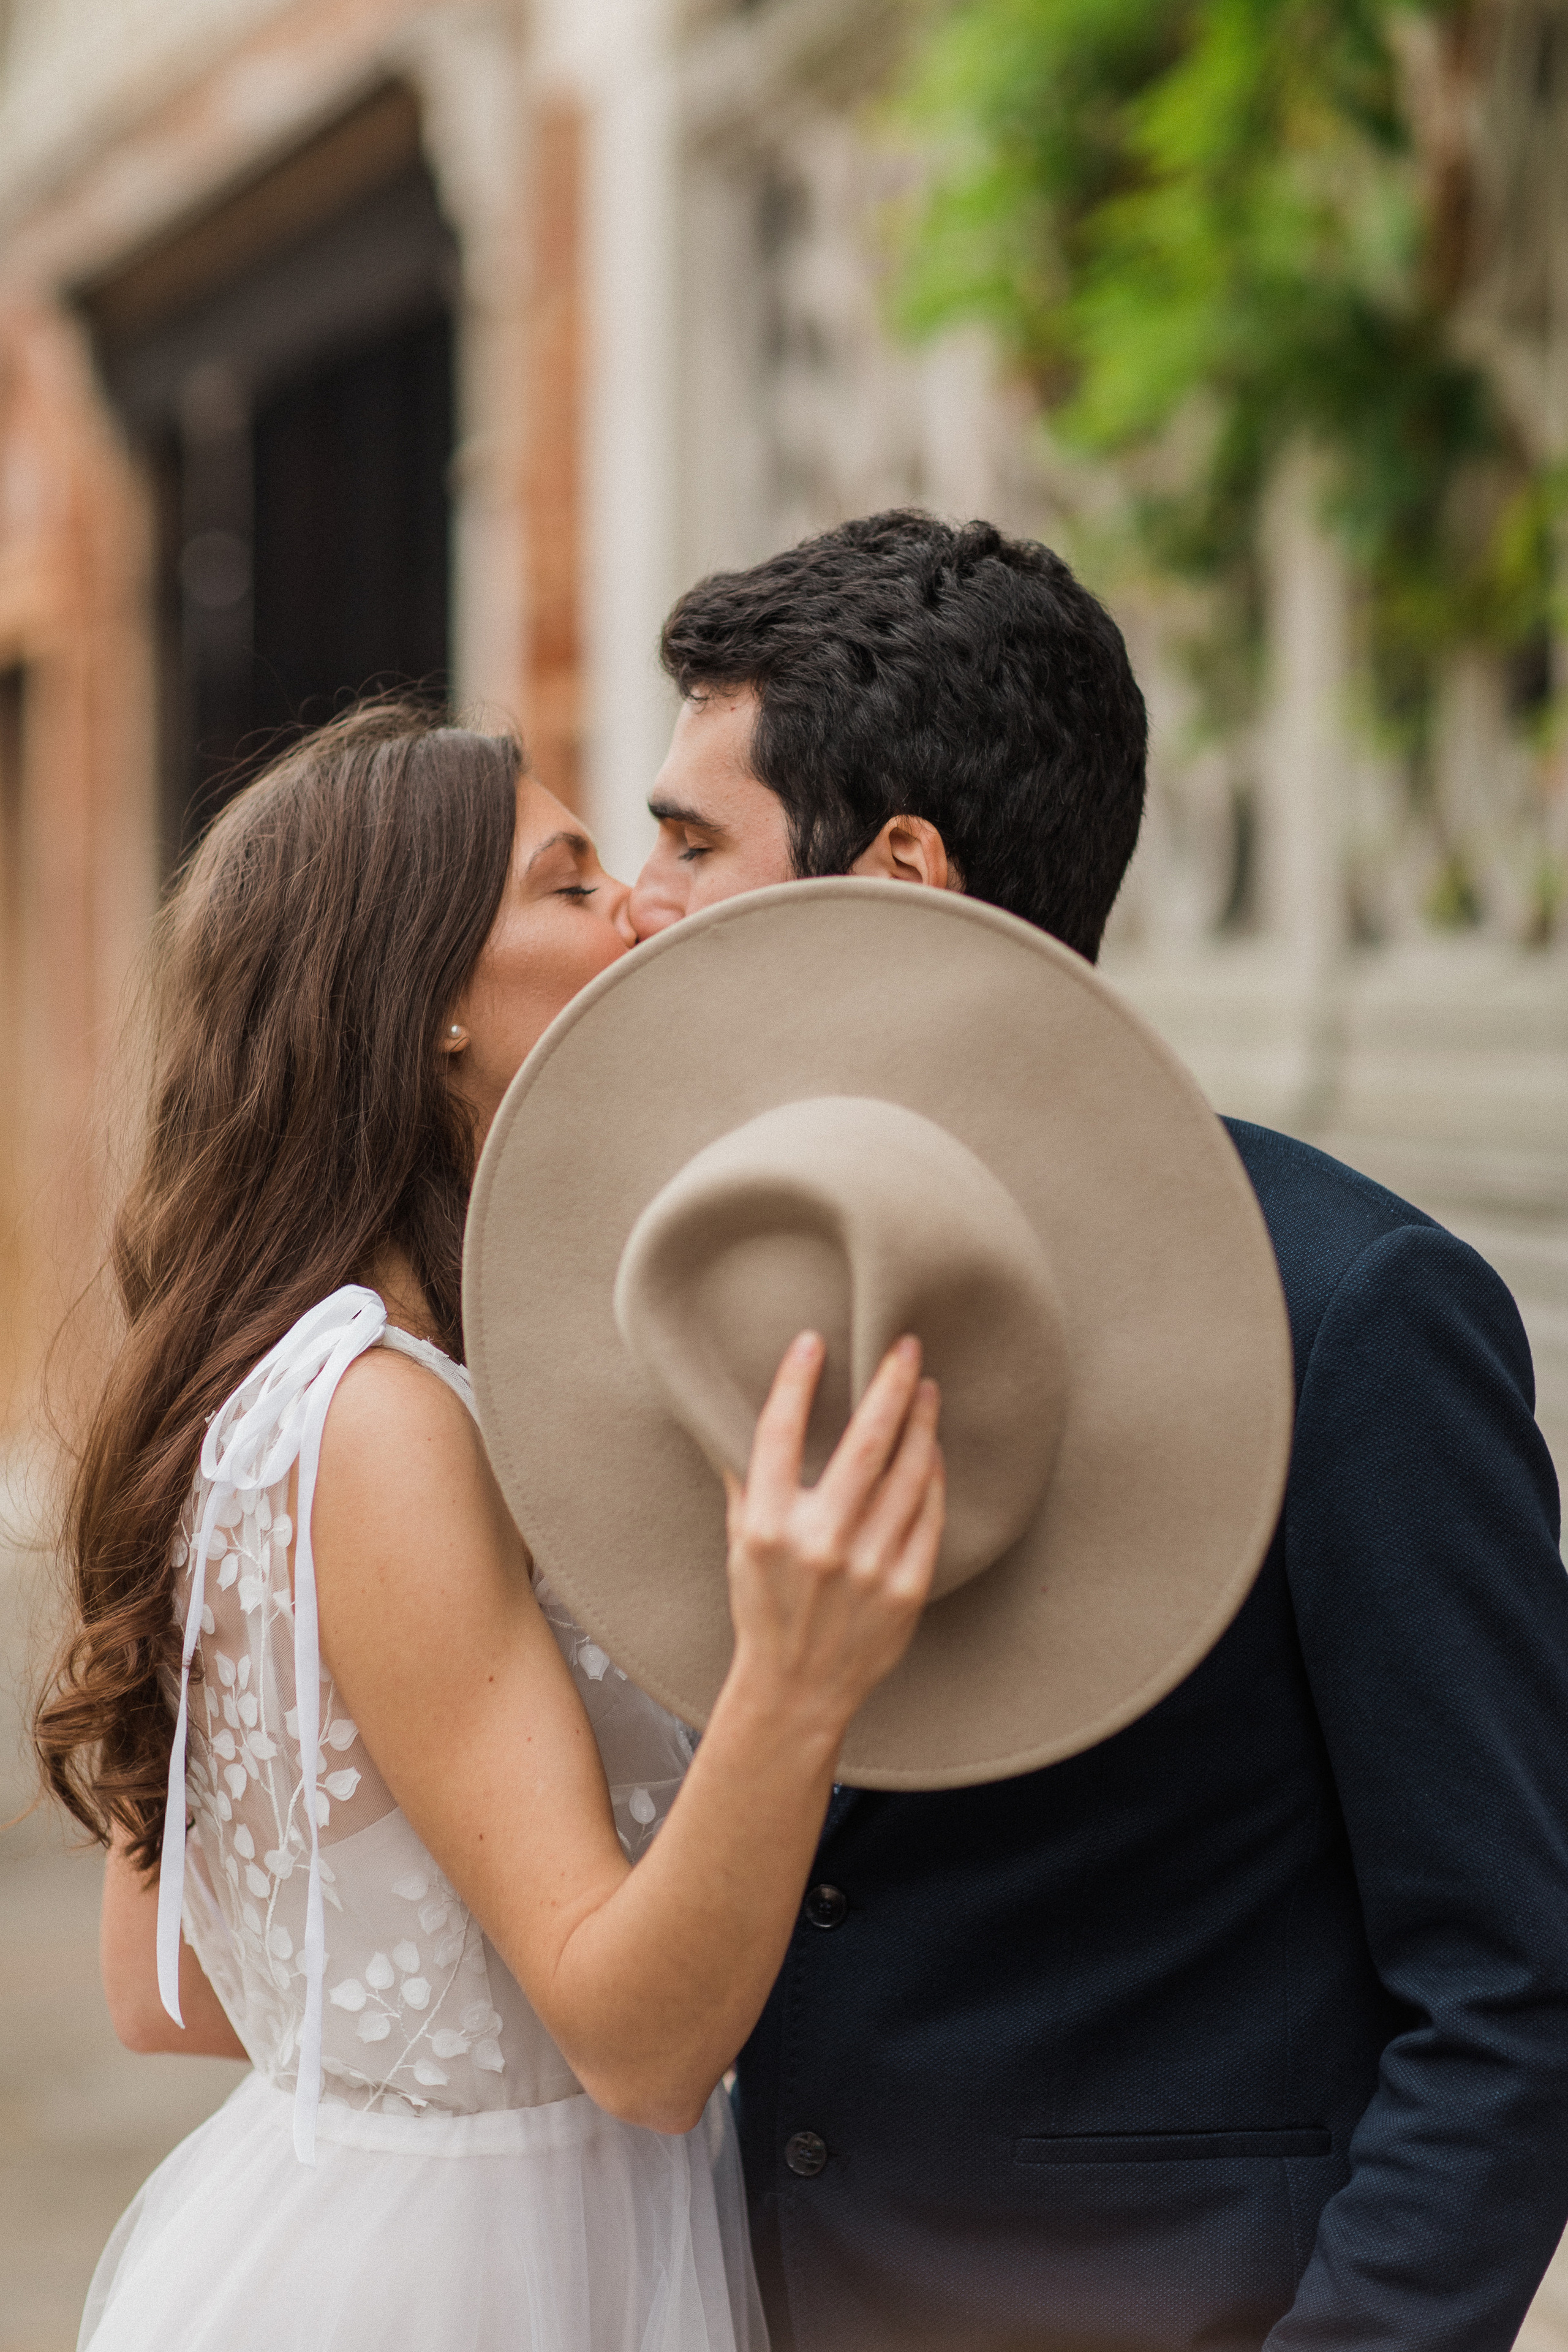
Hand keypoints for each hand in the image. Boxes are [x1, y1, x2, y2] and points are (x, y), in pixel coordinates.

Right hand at [722, 1331, 944, 1743]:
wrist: (796, 1690)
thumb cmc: (764, 1607)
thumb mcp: (738, 1545)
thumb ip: (747, 1484)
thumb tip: (737, 1418)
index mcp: (767, 1526)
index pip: (778, 1434)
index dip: (796, 1382)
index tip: (812, 1340)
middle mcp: (818, 1543)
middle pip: (865, 1443)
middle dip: (890, 1385)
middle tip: (907, 1346)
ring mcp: (868, 1568)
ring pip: (909, 1474)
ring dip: (922, 1424)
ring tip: (928, 1391)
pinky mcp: (905, 1590)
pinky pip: (929, 1516)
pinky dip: (935, 1478)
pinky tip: (934, 1451)